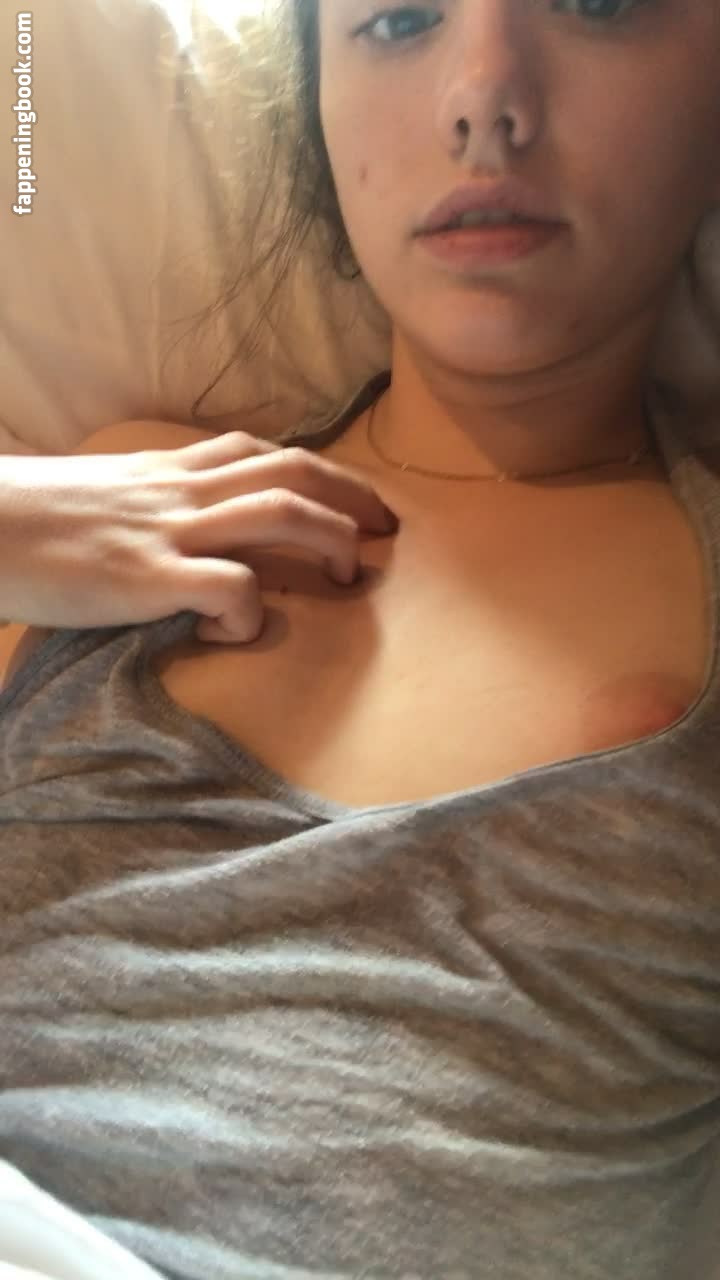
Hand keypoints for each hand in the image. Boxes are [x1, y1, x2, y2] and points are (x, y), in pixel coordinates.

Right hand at [0, 429, 399, 642]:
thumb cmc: (31, 517)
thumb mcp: (104, 495)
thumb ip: (152, 504)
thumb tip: (185, 532)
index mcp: (168, 471)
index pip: (259, 451)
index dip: (316, 470)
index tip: (348, 495)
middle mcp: (180, 491)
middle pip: (291, 472)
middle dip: (350, 496)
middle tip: (386, 528)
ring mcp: (168, 531)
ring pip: (278, 512)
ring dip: (329, 540)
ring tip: (349, 574)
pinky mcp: (147, 577)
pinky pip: (229, 587)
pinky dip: (249, 613)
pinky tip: (237, 633)